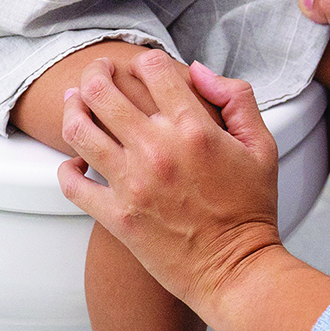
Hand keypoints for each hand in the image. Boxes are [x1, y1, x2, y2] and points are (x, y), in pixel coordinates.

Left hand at [56, 52, 285, 312]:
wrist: (237, 270)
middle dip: (96, 72)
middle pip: (102, 91)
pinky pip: (73, 185)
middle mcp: (158, 150)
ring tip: (75, 103)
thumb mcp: (262, 145)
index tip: (142, 65)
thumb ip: (237, 98)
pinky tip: (77, 161)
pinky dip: (67, 168)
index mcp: (195, 129)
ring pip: (79, 130)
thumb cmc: (251, 209)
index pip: (153, 70)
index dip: (145, 60)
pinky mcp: (116, 217)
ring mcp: (132, 184)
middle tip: (98, 71)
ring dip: (72, 108)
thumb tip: (197, 71)